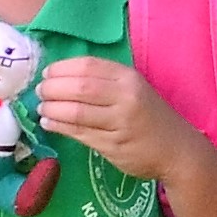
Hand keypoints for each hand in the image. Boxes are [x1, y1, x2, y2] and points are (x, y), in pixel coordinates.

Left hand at [35, 55, 200, 187]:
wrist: (177, 150)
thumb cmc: (149, 116)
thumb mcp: (133, 90)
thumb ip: (103, 82)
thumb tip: (58, 77)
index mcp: (128, 77)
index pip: (88, 66)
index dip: (61, 68)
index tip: (46, 74)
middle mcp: (126, 97)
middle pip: (80, 87)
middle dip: (53, 89)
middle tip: (39, 92)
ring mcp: (120, 122)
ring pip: (76, 112)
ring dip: (52, 109)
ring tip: (41, 109)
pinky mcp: (113, 145)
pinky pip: (79, 133)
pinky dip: (59, 127)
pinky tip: (49, 124)